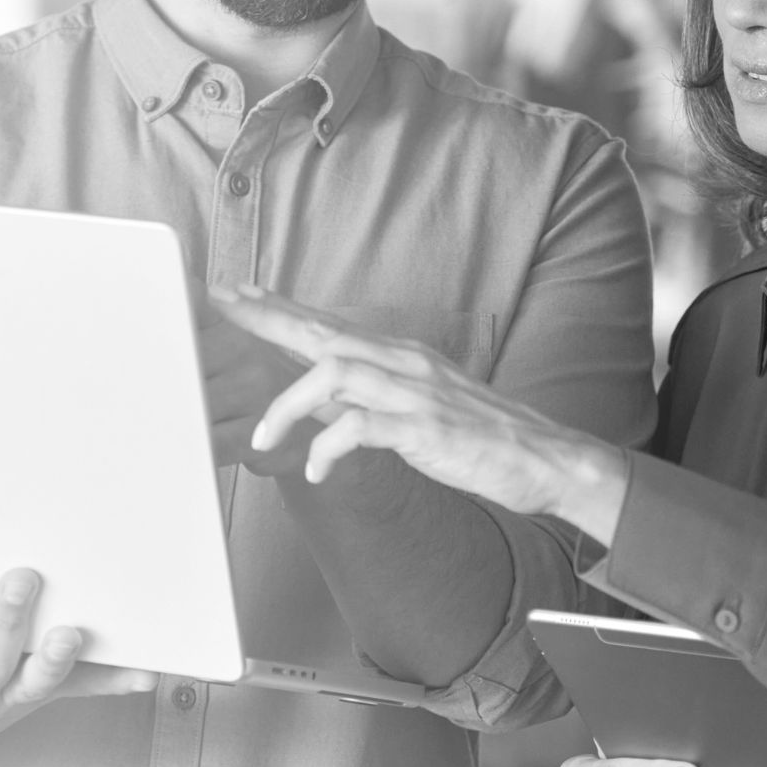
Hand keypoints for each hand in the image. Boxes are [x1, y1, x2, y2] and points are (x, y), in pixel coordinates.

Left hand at [208, 285, 629, 541]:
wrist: (546, 460)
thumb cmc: (476, 437)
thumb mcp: (412, 406)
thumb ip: (363, 397)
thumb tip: (310, 398)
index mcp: (398, 355)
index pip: (327, 321)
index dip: (278, 306)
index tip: (234, 294)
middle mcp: (403, 363)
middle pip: (322, 330)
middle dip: (266, 320)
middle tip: (221, 310)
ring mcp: (415, 392)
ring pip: (334, 373)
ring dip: (289, 403)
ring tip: (264, 435)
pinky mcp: (426, 429)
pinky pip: (362, 428)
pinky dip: (328, 448)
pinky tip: (315, 471)